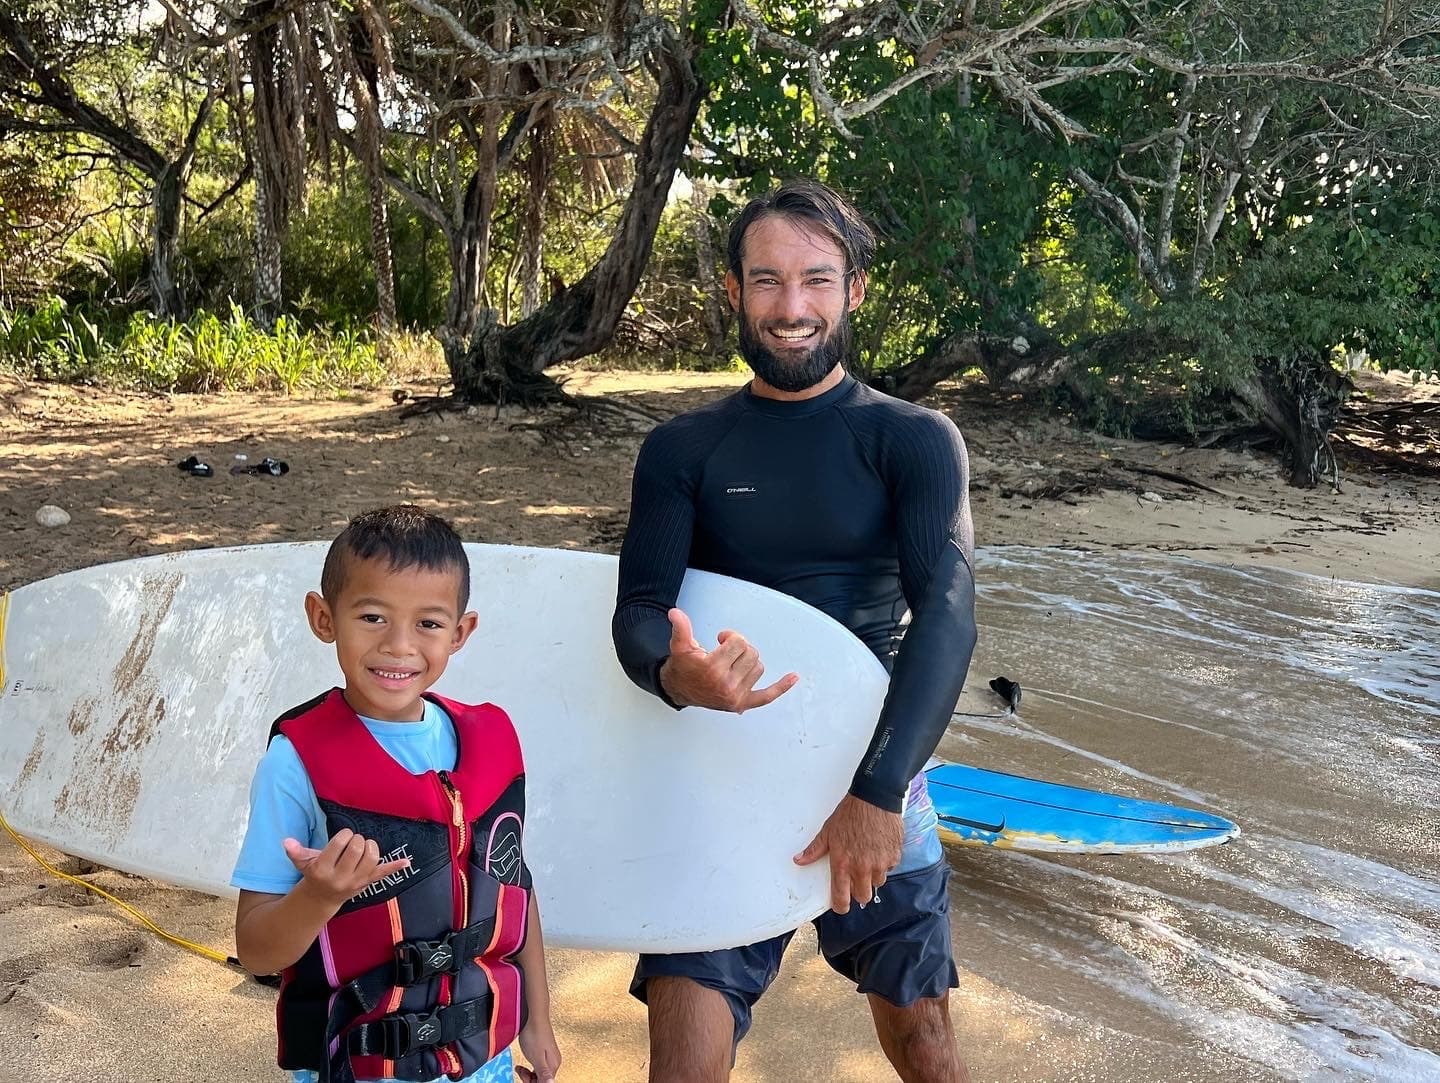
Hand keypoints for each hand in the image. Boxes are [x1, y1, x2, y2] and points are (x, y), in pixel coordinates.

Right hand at [283, 829, 409, 906]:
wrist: (322, 898)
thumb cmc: (313, 874)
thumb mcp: (302, 863)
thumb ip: (296, 852)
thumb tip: (286, 840)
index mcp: (323, 870)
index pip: (339, 843)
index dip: (343, 835)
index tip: (341, 838)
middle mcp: (341, 877)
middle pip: (357, 848)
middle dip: (357, 839)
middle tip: (352, 842)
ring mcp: (356, 882)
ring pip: (372, 857)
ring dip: (370, 847)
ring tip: (363, 847)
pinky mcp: (368, 883)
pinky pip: (384, 874)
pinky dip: (395, 867)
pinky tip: (406, 862)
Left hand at [515, 1017, 561, 1081]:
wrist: (533, 1015)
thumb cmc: (534, 1033)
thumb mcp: (536, 1057)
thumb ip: (543, 1072)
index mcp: (553, 1064)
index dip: (532, 1082)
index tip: (523, 1076)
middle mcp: (554, 1061)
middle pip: (542, 1080)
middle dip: (530, 1079)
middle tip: (521, 1071)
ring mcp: (549, 1056)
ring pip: (539, 1074)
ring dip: (528, 1074)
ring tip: (520, 1068)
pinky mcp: (543, 1052)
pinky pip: (537, 1067)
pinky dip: (528, 1068)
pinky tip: (522, 1065)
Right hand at [657, 607, 798, 712]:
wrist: (679, 690)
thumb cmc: (683, 667)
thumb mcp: (679, 646)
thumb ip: (681, 628)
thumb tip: (675, 613)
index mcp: (712, 669)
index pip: (738, 642)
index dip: (730, 637)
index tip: (720, 639)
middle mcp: (725, 685)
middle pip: (751, 653)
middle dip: (739, 648)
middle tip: (725, 652)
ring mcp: (735, 696)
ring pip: (758, 667)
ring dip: (747, 662)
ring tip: (730, 664)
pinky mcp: (742, 704)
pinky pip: (766, 696)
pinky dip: (781, 687)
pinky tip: (793, 677)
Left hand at [793, 794, 902, 914]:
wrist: (875, 799)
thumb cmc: (850, 814)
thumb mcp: (828, 831)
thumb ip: (814, 849)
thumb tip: (798, 860)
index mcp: (843, 864)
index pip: (842, 898)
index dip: (841, 906)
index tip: (841, 905)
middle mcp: (862, 868)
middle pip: (863, 897)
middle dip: (859, 891)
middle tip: (856, 878)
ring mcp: (880, 863)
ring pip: (877, 883)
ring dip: (872, 876)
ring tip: (868, 859)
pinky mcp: (894, 856)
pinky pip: (890, 868)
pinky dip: (885, 863)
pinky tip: (879, 849)